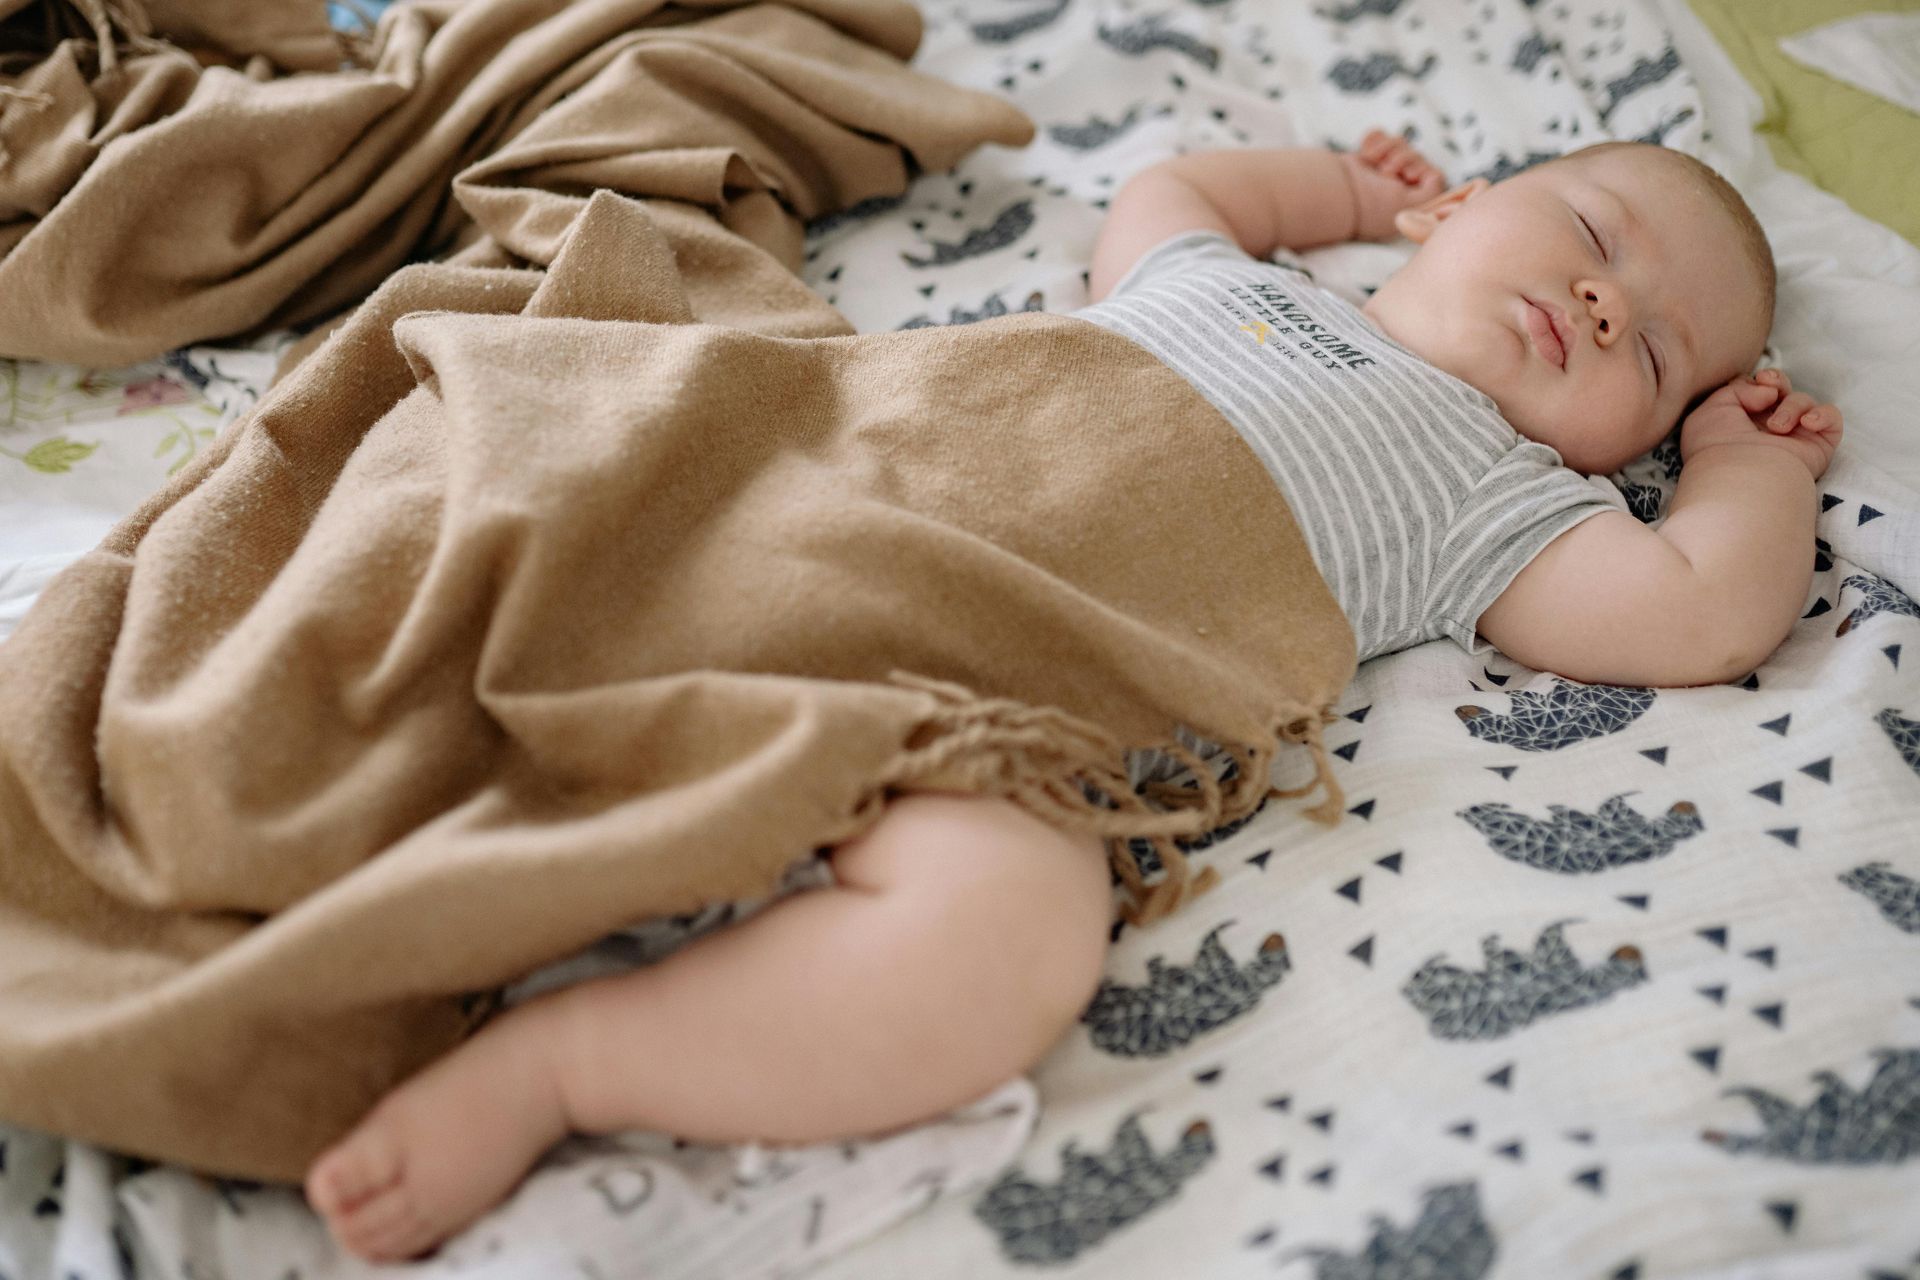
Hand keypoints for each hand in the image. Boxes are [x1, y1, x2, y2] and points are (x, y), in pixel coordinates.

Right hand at [1341, 129, 1445, 240]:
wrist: (1337, 192)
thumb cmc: (1374, 204)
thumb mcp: (1415, 203)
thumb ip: (1434, 190)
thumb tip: (1434, 175)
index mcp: (1407, 203)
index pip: (1431, 174)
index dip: (1420, 169)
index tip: (1405, 174)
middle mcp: (1394, 189)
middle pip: (1416, 156)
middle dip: (1403, 157)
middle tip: (1386, 169)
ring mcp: (1379, 172)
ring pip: (1400, 144)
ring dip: (1389, 147)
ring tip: (1374, 159)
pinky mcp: (1365, 159)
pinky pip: (1379, 136)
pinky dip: (1375, 139)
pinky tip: (1366, 150)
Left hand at [1679, 368, 1843, 480]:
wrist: (1740, 474)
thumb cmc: (1718, 445)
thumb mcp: (1714, 407)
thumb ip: (1740, 388)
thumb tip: (1770, 392)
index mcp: (1742, 421)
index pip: (1759, 389)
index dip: (1760, 380)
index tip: (1758, 381)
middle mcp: (1768, 429)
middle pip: (1782, 389)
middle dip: (1778, 381)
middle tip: (1770, 393)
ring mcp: (1794, 437)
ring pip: (1803, 401)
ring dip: (1791, 408)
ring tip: (1777, 428)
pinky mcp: (1818, 446)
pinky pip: (1831, 419)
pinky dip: (1822, 415)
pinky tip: (1806, 424)